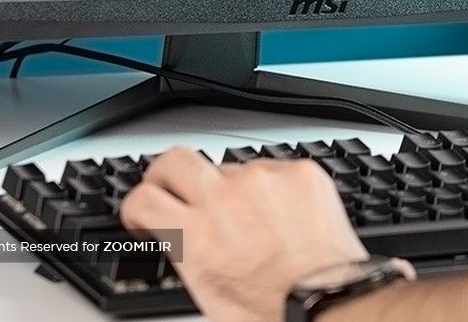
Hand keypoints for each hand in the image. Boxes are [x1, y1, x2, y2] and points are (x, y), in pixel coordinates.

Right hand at [123, 149, 369, 321]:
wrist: (330, 301)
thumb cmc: (274, 308)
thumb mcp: (208, 293)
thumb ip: (184, 251)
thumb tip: (169, 230)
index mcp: (197, 235)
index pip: (143, 197)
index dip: (137, 207)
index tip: (145, 213)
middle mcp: (226, 198)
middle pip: (175, 160)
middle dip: (166, 176)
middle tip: (175, 192)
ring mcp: (265, 179)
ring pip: (229, 167)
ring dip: (229, 188)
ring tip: (251, 221)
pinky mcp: (299, 171)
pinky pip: (271, 168)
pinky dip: (270, 188)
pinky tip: (281, 215)